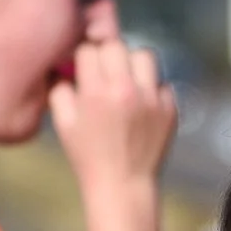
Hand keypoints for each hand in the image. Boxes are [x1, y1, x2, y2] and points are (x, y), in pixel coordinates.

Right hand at [49, 1, 177, 196]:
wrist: (123, 185)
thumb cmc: (88, 156)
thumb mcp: (63, 124)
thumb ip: (60, 90)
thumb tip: (64, 68)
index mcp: (96, 92)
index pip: (89, 49)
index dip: (85, 57)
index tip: (86, 68)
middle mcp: (126, 89)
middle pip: (117, 45)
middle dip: (108, 55)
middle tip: (106, 72)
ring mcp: (151, 98)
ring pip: (145, 55)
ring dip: (134, 64)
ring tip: (128, 81)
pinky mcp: (170, 108)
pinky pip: (163, 83)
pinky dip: (153, 89)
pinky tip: (143, 104)